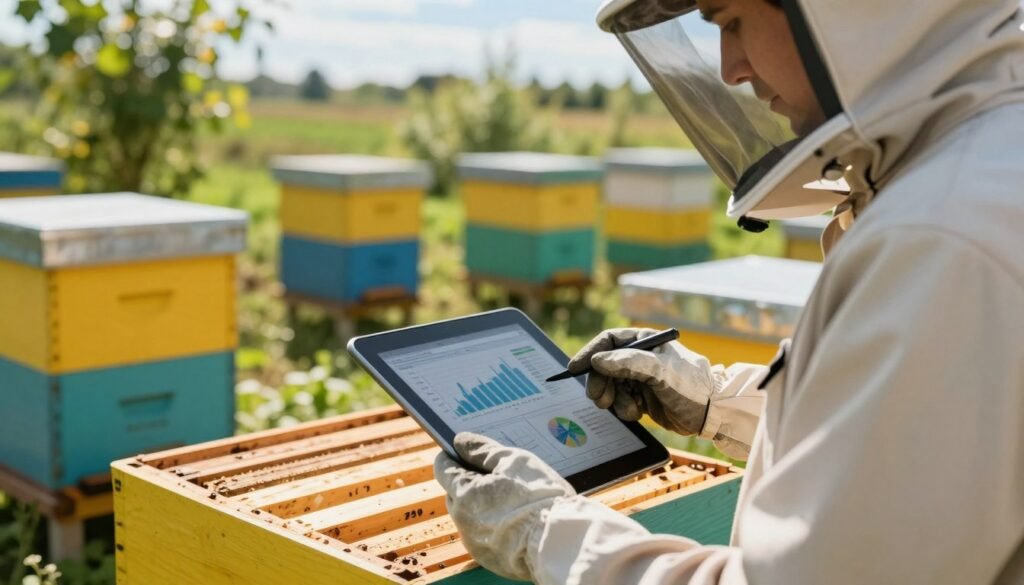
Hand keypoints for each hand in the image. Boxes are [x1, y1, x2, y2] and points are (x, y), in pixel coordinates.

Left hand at [433, 432, 574, 580]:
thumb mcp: (513, 460)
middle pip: (455, 492)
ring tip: (511, 498)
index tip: (465, 452)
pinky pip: (482, 535)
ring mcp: (474, 542)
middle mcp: (462, 520)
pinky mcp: (487, 557)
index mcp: (465, 493)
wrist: (558, 541)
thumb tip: (460, 441)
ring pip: (469, 515)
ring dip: (481, 504)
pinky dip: (492, 525)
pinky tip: (514, 519)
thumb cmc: (538, 496)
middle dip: (469, 482)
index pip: (443, 468)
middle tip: (497, 475)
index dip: (453, 457)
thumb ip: (482, 449)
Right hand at [567, 328, 715, 435]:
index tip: (575, 368)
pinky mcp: (641, 397)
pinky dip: (623, 409)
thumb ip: (629, 362)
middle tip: (599, 399)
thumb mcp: (660, 371)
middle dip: (600, 383)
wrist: (711, 413)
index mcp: (644, 341)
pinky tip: (637, 413)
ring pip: (610, 386)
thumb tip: (598, 360)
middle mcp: (640, 358)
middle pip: (604, 366)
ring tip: (629, 408)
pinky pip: (619, 401)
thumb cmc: (691, 385)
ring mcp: (639, 378)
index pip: (608, 341)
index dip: (590, 353)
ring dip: (613, 400)